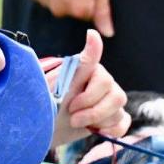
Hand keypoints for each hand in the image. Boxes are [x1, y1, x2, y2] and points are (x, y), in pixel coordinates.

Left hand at [50, 29, 129, 146]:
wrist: (40, 127)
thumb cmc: (47, 101)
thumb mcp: (63, 81)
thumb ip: (84, 60)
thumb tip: (94, 33)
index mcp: (93, 71)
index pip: (105, 81)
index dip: (89, 97)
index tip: (71, 105)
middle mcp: (104, 84)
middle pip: (117, 98)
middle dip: (93, 112)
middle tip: (72, 117)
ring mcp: (108, 102)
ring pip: (119, 112)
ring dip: (97, 122)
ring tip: (77, 122)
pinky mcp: (110, 119)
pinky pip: (123, 123)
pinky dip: (112, 130)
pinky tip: (96, 130)